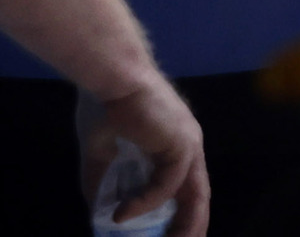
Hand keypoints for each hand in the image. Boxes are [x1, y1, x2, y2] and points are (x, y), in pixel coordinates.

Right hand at [78, 72, 210, 236]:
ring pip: (194, 195)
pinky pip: (167, 185)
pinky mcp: (181, 144)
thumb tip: (102, 215)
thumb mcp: (100, 155)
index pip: (187, 187)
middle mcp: (188, 146)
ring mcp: (189, 144)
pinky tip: (122, 215)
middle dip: (189, 227)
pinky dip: (146, 204)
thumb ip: (104, 185)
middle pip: (198, 196)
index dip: (182, 215)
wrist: (110, 78)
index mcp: (174, 145)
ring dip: (182, 225)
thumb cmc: (105, 107)